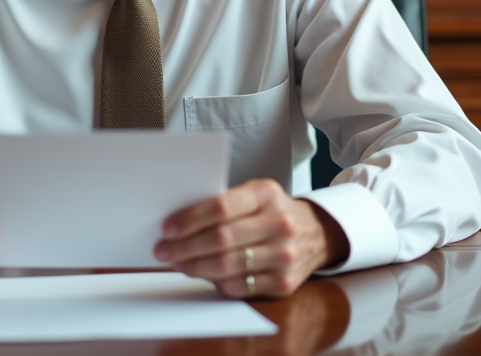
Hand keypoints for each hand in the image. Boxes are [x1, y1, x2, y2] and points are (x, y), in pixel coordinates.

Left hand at [154, 179, 349, 298]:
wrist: (316, 234)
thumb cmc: (273, 211)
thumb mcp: (256, 194)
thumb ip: (225, 203)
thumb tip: (179, 222)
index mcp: (267, 194)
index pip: (222, 206)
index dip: (191, 219)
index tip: (167, 228)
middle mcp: (279, 224)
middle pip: (222, 238)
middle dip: (185, 247)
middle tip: (163, 250)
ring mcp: (284, 255)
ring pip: (228, 265)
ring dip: (195, 267)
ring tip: (177, 263)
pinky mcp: (284, 283)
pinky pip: (239, 286)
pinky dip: (215, 282)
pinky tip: (201, 275)